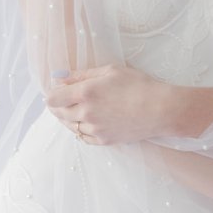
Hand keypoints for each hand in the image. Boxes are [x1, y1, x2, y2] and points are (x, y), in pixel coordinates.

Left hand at [45, 63, 173, 144]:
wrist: (160, 110)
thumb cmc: (139, 85)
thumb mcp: (110, 71)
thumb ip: (82, 74)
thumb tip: (61, 77)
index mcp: (86, 92)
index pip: (52, 98)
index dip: (52, 93)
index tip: (58, 89)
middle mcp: (86, 113)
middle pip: (58, 113)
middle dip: (57, 105)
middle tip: (65, 98)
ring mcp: (94, 130)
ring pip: (69, 126)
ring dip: (68, 117)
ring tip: (77, 108)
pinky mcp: (103, 141)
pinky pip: (82, 137)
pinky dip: (80, 129)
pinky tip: (87, 122)